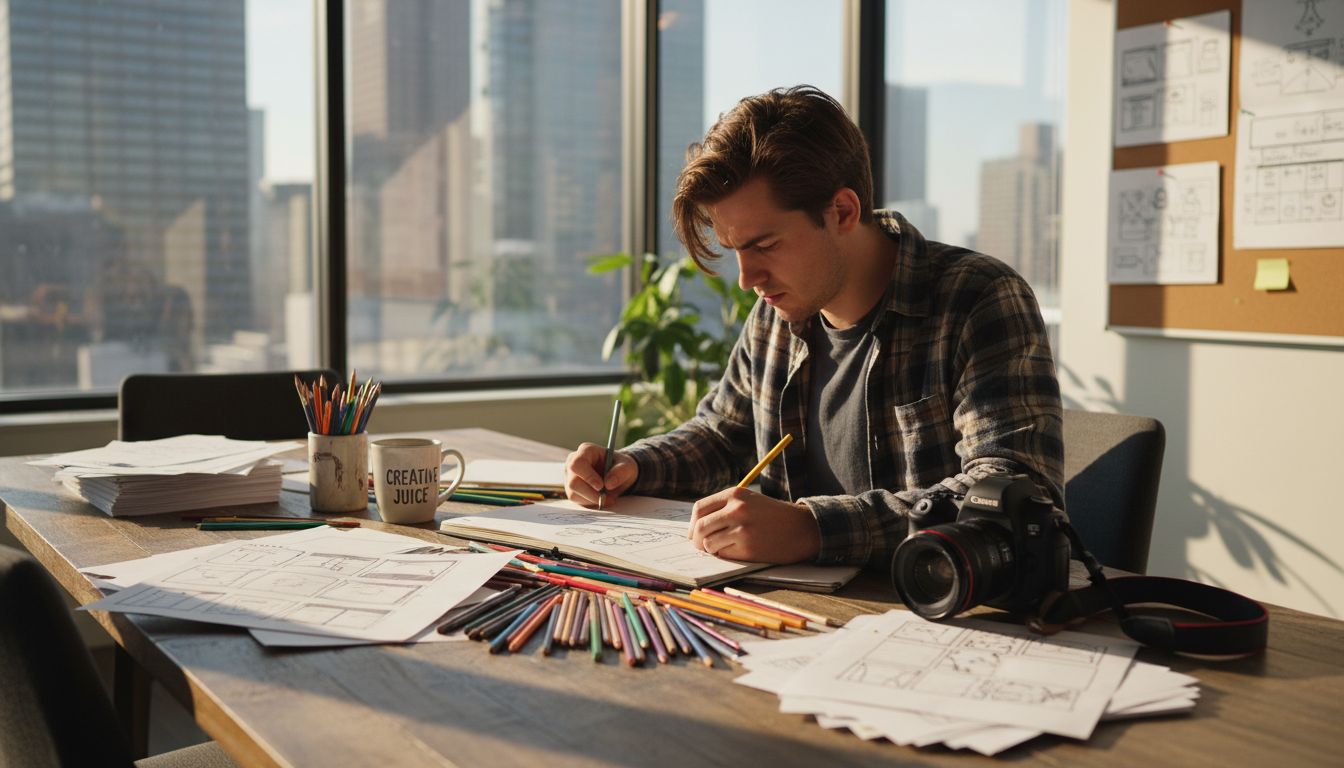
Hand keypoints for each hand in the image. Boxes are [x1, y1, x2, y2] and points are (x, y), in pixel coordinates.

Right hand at [564, 442, 637, 506]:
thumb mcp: (628, 466)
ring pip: (573, 493)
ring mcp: (570, 476)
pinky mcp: (571, 489)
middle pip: (573, 482)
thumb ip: (621, 472)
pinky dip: (590, 503)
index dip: (588, 476)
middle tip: (607, 498)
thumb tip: (609, 483)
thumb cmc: (620, 466)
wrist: (617, 475)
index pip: (578, 463)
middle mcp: (573, 462)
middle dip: (591, 493)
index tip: (601, 486)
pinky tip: (601, 499)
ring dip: (592, 500)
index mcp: (586, 451)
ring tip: (608, 499)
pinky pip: (576, 500)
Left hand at [688, 487, 820, 563]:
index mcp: (735, 494)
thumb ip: (724, 508)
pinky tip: (740, 550)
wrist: (802, 528)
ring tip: (724, 547)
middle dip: (696, 540)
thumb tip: (696, 527)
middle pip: (700, 527)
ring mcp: (742, 529)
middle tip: (701, 546)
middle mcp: (737, 509)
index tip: (695, 533)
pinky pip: (723, 554)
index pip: (699, 508)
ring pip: (708, 544)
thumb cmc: (772, 516)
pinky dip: (726, 555)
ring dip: (711, 549)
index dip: (693, 524)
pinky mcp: (748, 548)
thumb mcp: (749, 501)